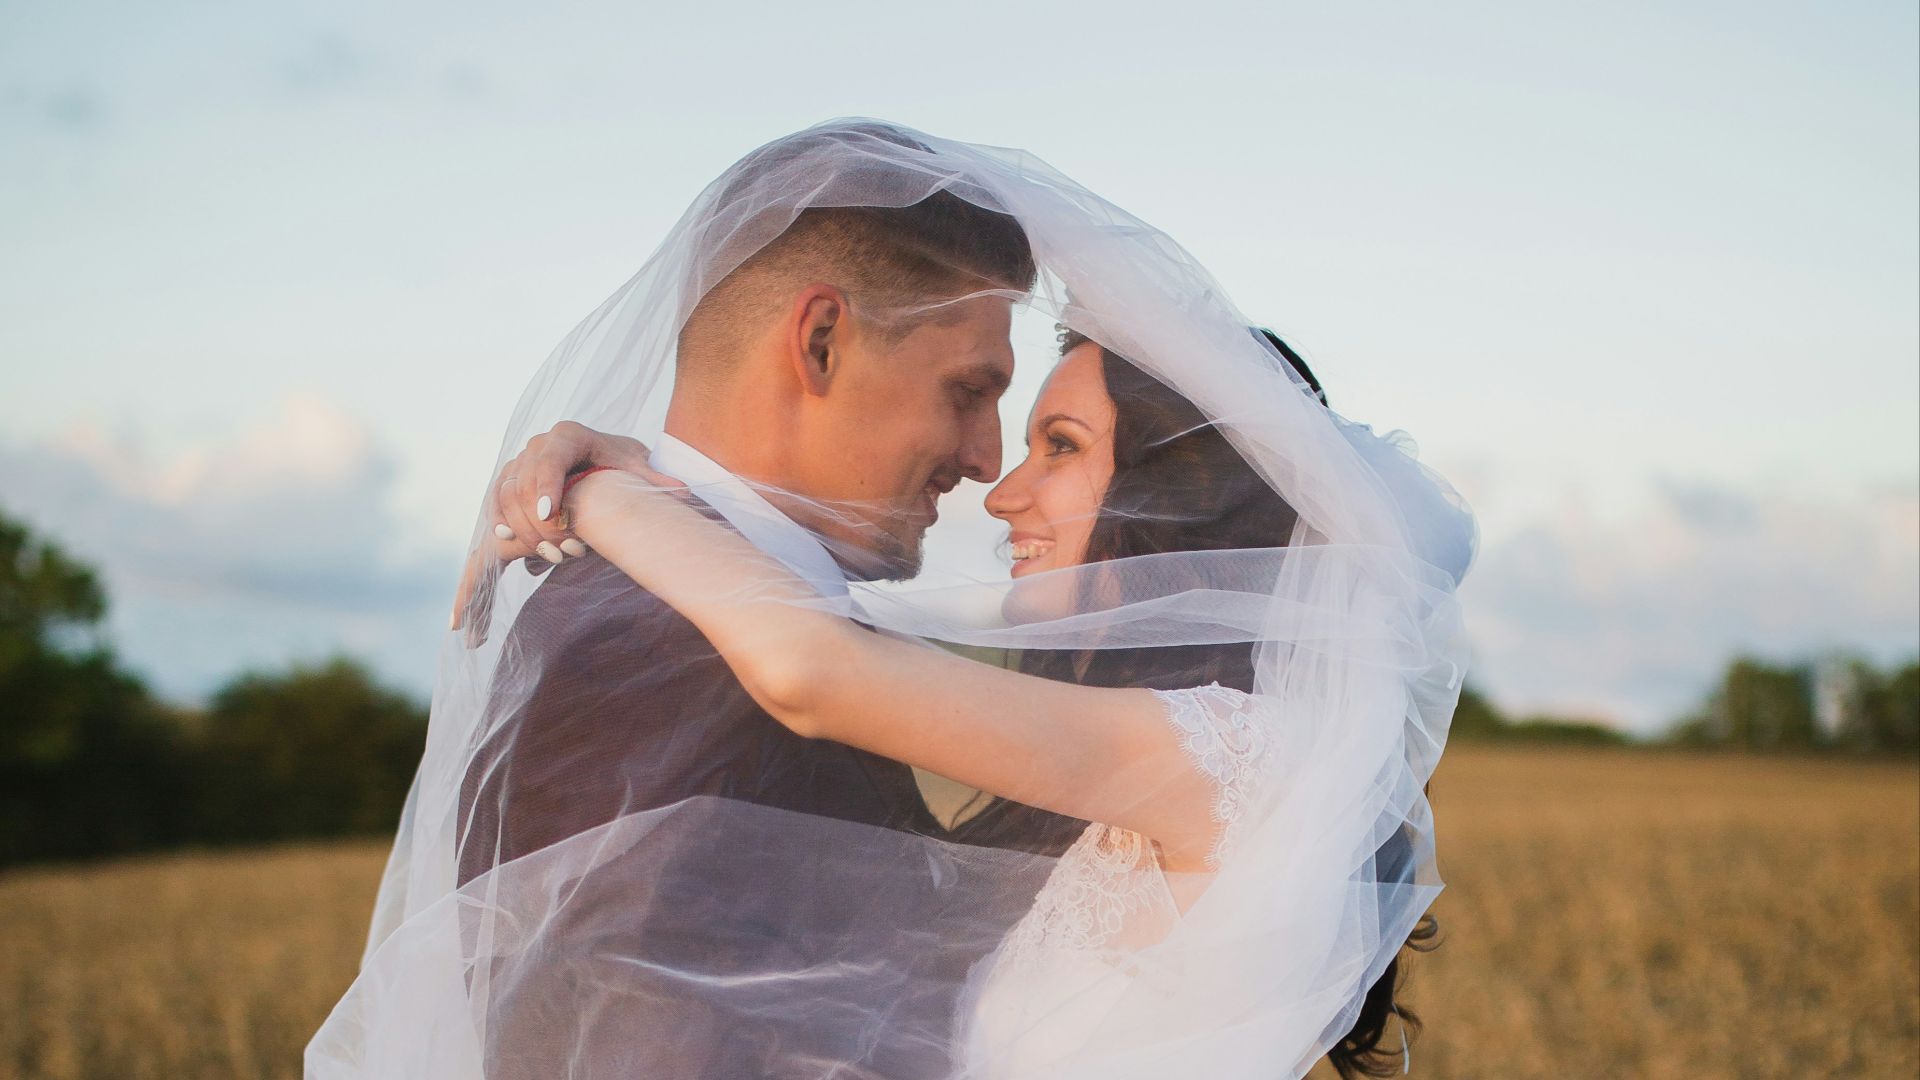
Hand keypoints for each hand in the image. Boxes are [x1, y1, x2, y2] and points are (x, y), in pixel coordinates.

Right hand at [450, 421, 654, 640]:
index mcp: (565, 437)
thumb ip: (652, 481)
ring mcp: (512, 480)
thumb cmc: (620, 462)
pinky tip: (471, 614)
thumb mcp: (637, 467)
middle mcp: (531, 453)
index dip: (546, 485)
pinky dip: (479, 572)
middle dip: (543, 526)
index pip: (548, 459)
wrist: (599, 458)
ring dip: (522, 540)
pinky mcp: (503, 509)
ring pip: (501, 512)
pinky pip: (486, 542)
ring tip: (554, 561)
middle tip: (569, 554)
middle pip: (521, 491)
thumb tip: (680, 491)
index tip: (550, 512)